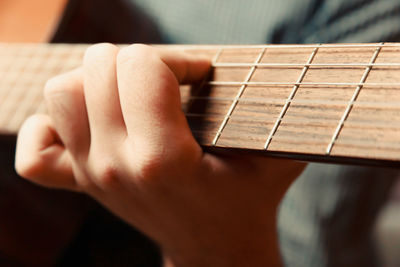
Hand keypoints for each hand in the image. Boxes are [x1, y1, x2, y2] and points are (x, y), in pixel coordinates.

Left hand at [15, 44, 304, 266]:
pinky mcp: (82, 186)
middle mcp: (116, 166)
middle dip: (141, 60)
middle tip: (171, 80)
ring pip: (63, 93)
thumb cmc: (249, 199)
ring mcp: (93, 176)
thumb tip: (275, 72)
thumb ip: (277, 110)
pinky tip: (89, 125)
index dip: (179, 58)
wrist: (219, 249)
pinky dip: (51, 128)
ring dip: (98, 80)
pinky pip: (35, 152)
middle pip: (99, 67)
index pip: (141, 65)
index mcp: (163, 159)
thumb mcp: (276, 152)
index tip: (201, 75)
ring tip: (133, 93)